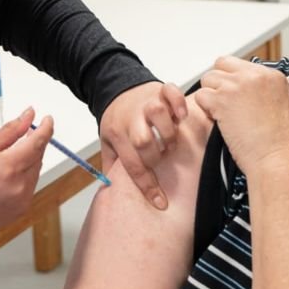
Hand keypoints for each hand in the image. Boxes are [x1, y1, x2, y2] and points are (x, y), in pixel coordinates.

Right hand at [0, 108, 52, 235]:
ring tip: (6, 163)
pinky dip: (25, 178)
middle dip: (33, 145)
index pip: (38, 142)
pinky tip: (7, 178)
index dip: (46, 128)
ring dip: (29, 162)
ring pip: (36, 171)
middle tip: (22, 138)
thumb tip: (27, 116)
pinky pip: (31, 186)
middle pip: (38, 156)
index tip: (47, 120)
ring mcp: (23, 198)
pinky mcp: (23, 208)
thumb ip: (9, 132)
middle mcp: (20, 185)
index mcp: (9, 167)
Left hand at [99, 81, 187, 210]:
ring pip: (157, 113)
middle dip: (155, 156)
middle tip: (162, 158)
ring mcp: (147, 102)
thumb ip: (112, 165)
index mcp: (118, 133)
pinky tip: (180, 116)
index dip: (147, 185)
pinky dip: (179, 103)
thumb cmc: (117, 119)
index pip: (132, 164)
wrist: (116, 87)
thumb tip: (111, 192)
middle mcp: (132, 117)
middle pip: (142, 140)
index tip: (160, 201)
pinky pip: (172, 92)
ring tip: (170, 139)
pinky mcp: (160, 90)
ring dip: (168, 131)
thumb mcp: (108, 142)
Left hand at [196, 57, 288, 171]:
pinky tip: (216, 119)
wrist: (280, 160)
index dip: (235, 80)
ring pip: (208, 78)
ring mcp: (235, 88)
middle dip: (219, 80)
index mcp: (272, 76)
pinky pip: (201, 96)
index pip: (241, 65)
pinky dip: (204, 108)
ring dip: (210, 94)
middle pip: (222, 64)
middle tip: (223, 99)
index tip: (237, 95)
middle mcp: (253, 76)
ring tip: (220, 111)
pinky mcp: (221, 102)